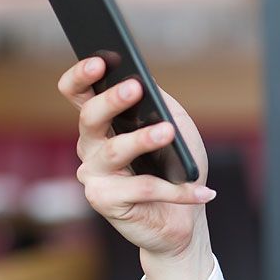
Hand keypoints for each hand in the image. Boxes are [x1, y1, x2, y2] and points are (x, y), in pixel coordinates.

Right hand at [58, 56, 215, 279]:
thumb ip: (157, 103)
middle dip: (112, 100)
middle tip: (134, 87)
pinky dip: (176, 191)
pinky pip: (142, 189)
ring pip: (115, 151)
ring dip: (143, 139)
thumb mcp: (174, 125)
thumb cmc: (176, 167)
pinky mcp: (105, 202)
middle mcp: (91, 146)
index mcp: (103, 123)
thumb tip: (146, 84)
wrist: (183, 219)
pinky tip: (201, 191)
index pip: (78, 93)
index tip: (99, 61)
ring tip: (167, 131)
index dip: (81, 76)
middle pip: (90, 117)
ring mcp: (95, 175)